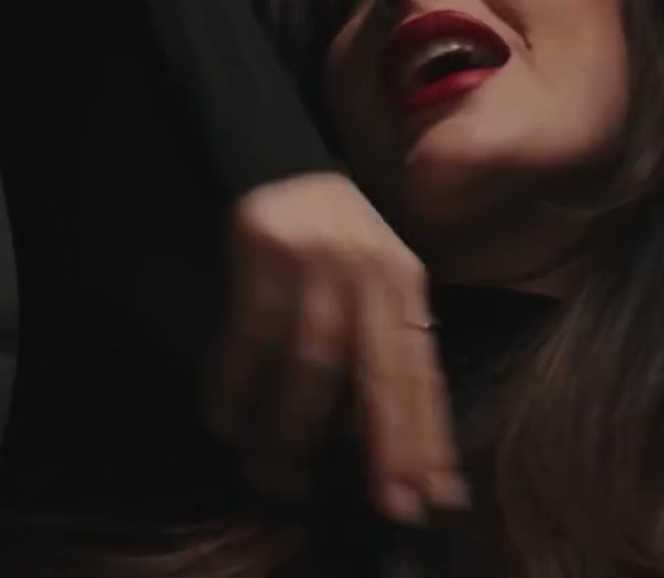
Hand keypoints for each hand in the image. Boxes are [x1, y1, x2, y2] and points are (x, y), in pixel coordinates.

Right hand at [207, 171, 469, 523]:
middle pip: (383, 373)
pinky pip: (253, 334)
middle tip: (387, 502)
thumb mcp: (377, 282)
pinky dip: (239, 384)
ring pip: (314, 362)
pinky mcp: (267, 250)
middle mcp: (374, 273)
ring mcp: (322, 260)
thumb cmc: (335, 237)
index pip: (421, 372)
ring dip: (294, 427)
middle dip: (387, 445)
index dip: (427, 435)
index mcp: (408, 285)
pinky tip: (229, 421)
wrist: (282, 160)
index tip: (434, 493)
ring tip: (279, 476)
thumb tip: (382, 435)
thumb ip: (385, 347)